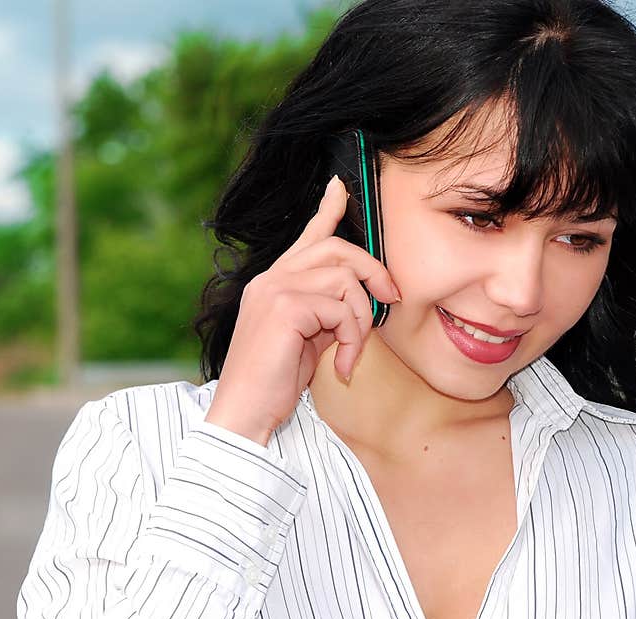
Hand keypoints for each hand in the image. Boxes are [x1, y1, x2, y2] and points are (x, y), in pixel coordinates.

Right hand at [203, 174, 401, 446]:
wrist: (245, 414)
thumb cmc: (273, 383)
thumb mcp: (305, 340)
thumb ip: (324, 312)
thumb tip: (359, 300)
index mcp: (272, 283)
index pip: (306, 237)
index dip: (328, 210)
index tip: (341, 187)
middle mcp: (270, 279)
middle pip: (336, 249)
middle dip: (372, 271)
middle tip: (390, 299)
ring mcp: (274, 290)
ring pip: (345, 281)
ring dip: (361, 321)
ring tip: (350, 353)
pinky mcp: (285, 308)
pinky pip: (342, 310)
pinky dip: (352, 340)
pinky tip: (342, 366)